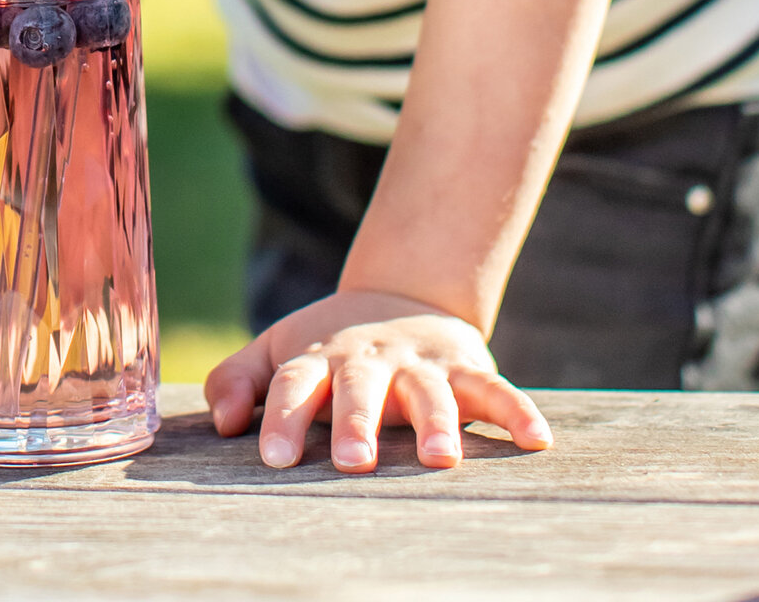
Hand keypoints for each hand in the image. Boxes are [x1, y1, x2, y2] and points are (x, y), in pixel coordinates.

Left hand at [205, 288, 550, 472]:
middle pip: (359, 388)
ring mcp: (419, 364)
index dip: (281, 417)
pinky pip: (496, 390)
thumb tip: (222, 423)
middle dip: (357, 423)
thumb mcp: (277, 350)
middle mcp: (368, 360)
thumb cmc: (328, 348)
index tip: (273, 455)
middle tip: (353, 461)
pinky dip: (517, 412)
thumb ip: (239, 380)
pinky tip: (536, 440)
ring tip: (440, 460)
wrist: (399, 296)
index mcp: (318, 358)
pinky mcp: (466, 369)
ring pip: (430, 393)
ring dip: (437, 423)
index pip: (293, 384)